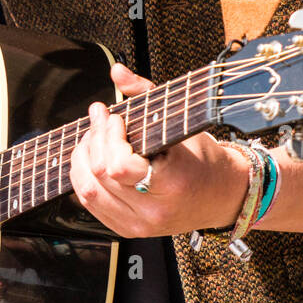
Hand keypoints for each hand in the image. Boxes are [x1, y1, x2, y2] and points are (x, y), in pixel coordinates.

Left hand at [69, 63, 251, 238]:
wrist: (219, 197)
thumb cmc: (202, 159)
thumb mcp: (182, 122)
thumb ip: (145, 93)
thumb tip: (117, 71)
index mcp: (171, 184)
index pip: (119, 167)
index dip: (109, 137)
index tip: (115, 117)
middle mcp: (153, 211)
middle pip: (101, 175)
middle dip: (94, 139)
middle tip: (100, 118)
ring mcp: (139, 225)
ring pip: (89, 192)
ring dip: (83, 158)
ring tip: (93, 138)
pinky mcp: (128, 230)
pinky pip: (91, 205)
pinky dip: (84, 179)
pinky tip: (92, 160)